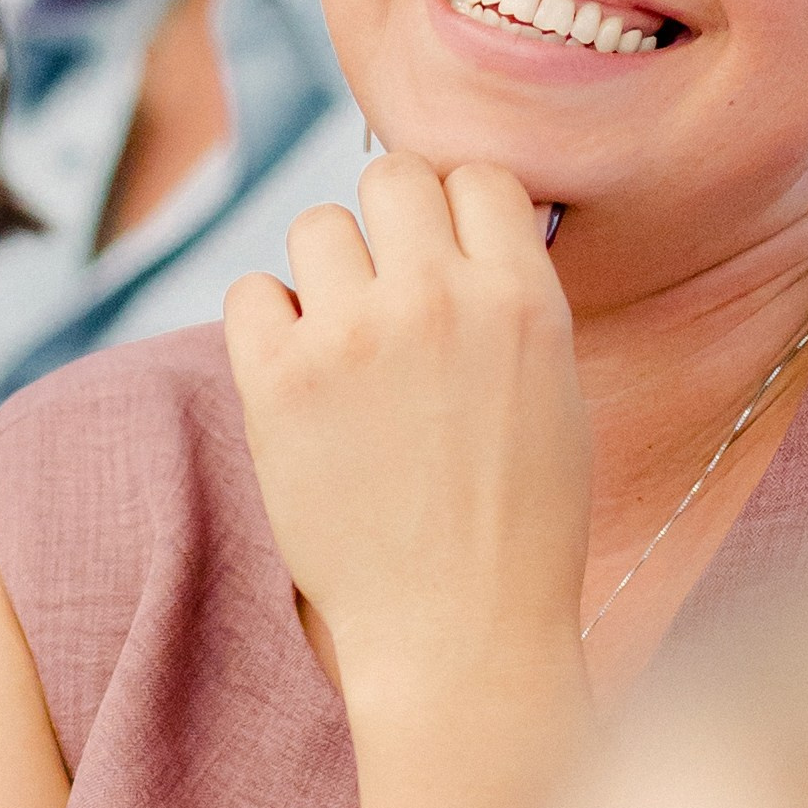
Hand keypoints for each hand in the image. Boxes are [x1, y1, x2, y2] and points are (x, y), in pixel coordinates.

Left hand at [224, 155, 590, 693]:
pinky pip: (252, 292)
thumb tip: (460, 227)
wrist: (458, 633)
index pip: (478, 174)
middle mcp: (437, 299)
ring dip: (328, 271)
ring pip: (316, 225)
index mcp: (522, 299)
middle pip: (391, 177)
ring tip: (346, 342)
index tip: (449, 255)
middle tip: (390, 290)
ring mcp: (351, 336)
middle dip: (390, 224)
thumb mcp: (555, 390)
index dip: (459, 210)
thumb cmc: (518, 522)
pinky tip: (299, 373)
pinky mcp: (277, 382)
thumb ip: (509, 299)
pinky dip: (270, 323)